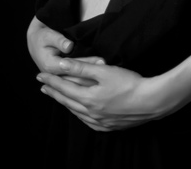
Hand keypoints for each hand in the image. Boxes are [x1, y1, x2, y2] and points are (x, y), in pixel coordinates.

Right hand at [26, 16, 103, 79]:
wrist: (36, 42)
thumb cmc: (42, 37)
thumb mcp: (48, 35)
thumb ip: (59, 40)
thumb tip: (69, 46)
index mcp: (50, 66)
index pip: (71, 68)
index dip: (86, 64)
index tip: (100, 61)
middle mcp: (55, 75)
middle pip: (76, 76)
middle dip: (92, 72)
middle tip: (107, 66)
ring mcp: (59, 77)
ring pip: (76, 80)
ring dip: (91, 76)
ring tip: (106, 70)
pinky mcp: (63, 76)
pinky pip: (75, 79)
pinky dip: (86, 77)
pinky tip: (98, 76)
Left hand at [37, 59, 169, 131]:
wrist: (150, 101)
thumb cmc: (129, 83)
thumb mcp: (104, 70)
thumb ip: (82, 67)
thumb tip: (61, 65)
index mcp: (88, 98)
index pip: (63, 88)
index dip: (51, 80)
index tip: (40, 75)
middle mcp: (90, 113)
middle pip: (67, 101)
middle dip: (54, 92)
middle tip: (42, 86)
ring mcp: (99, 122)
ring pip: (76, 112)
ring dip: (64, 102)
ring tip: (57, 96)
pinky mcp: (108, 127)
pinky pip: (87, 121)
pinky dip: (78, 113)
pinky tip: (78, 111)